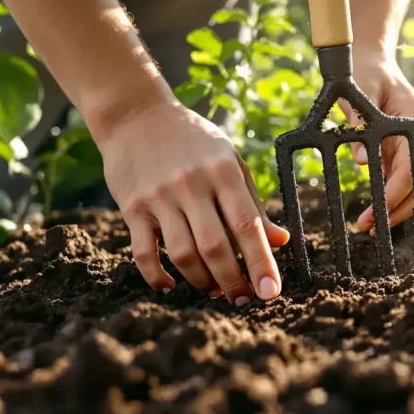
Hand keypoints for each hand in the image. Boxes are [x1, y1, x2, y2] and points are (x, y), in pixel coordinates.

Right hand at [95, 101, 288, 304]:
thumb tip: (280, 241)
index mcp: (223, 172)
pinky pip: (143, 252)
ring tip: (214, 290)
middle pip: (216, 246)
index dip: (261, 262)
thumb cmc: (193, 141)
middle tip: (243, 299)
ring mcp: (159, 197)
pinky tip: (170, 286)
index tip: (271, 291)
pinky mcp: (132, 208)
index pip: (247, 224)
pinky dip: (156, 276)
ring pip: (183, 253)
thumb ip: (252, 203)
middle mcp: (191, 185)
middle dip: (233, 281)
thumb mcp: (229, 162)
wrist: (135, 115)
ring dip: (201, 281)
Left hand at [341, 49, 413, 234]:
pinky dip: (397, 199)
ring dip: (400, 209)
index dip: (395, 194)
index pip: (412, 168)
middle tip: (369, 227)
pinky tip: (377, 212)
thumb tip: (361, 162)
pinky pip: (407, 181)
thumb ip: (359, 122)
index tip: (376, 212)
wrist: (372, 60)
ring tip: (373, 226)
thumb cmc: (366, 71)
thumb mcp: (360, 91)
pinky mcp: (407, 151)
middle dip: (398, 210)